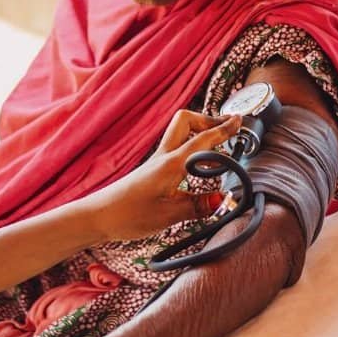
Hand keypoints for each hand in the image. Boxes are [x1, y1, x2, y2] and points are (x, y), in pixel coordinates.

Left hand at [84, 111, 241, 240]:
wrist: (97, 217)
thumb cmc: (129, 215)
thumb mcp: (169, 215)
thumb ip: (198, 206)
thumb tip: (224, 199)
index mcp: (171, 164)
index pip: (203, 140)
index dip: (223, 129)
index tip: (239, 121)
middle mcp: (164, 157)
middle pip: (186, 120)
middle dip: (208, 119)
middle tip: (225, 130)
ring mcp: (157, 162)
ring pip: (180, 133)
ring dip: (200, 132)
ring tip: (218, 146)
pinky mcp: (152, 171)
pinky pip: (176, 149)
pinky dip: (192, 149)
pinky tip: (197, 166)